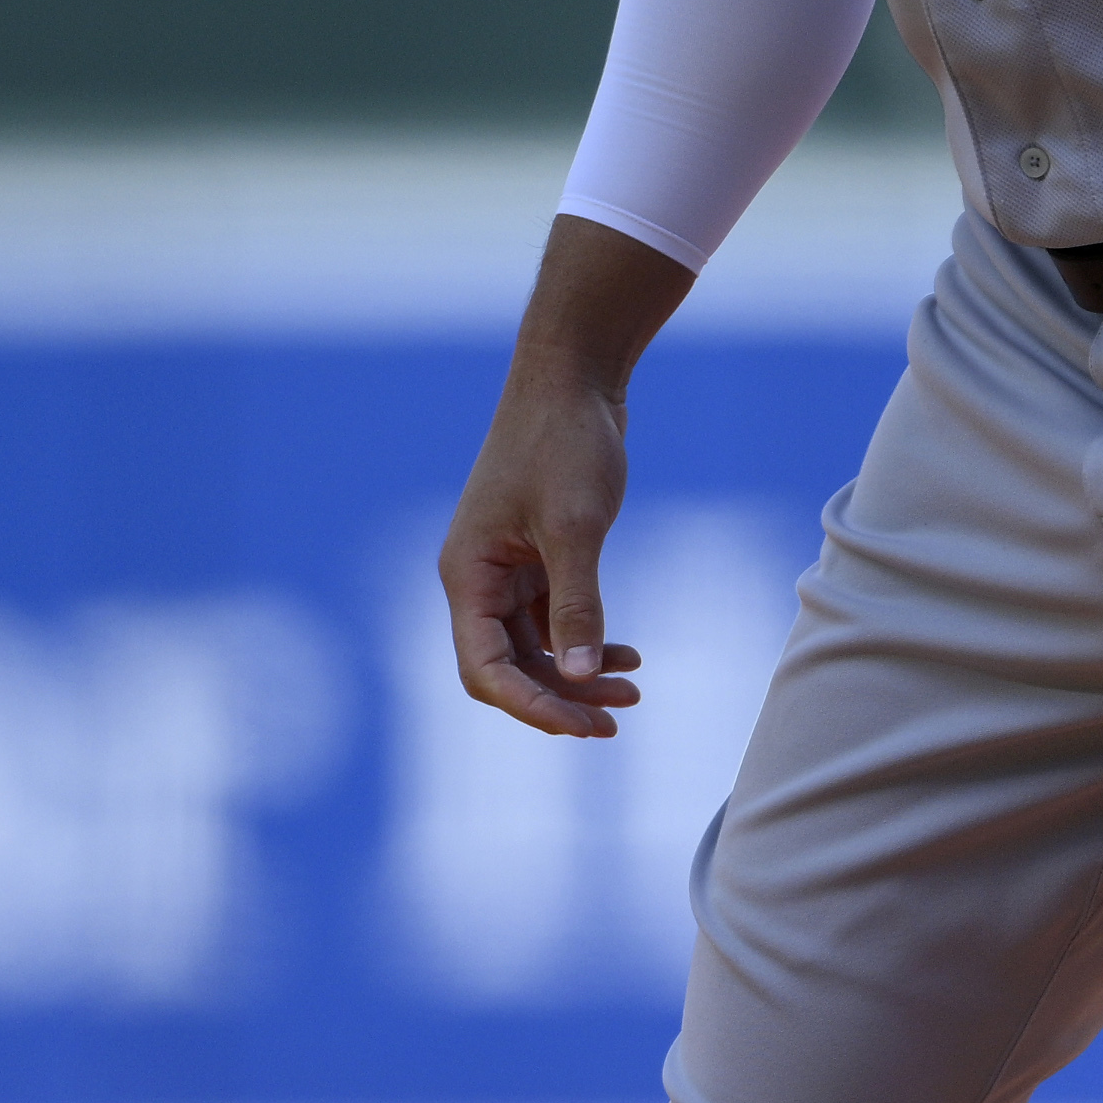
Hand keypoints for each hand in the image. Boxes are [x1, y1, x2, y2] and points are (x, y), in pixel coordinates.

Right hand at [439, 372, 642, 737]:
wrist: (574, 377)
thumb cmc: (565, 442)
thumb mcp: (575, 527)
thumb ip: (576, 603)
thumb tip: (576, 676)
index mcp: (467, 576)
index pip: (484, 669)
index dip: (530, 706)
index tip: (583, 725)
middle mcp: (478, 579)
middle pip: (508, 668)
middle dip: (560, 698)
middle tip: (618, 720)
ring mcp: (506, 570)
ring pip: (535, 649)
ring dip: (578, 675)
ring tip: (634, 690)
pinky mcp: (536, 558)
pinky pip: (554, 621)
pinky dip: (586, 641)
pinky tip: (629, 655)